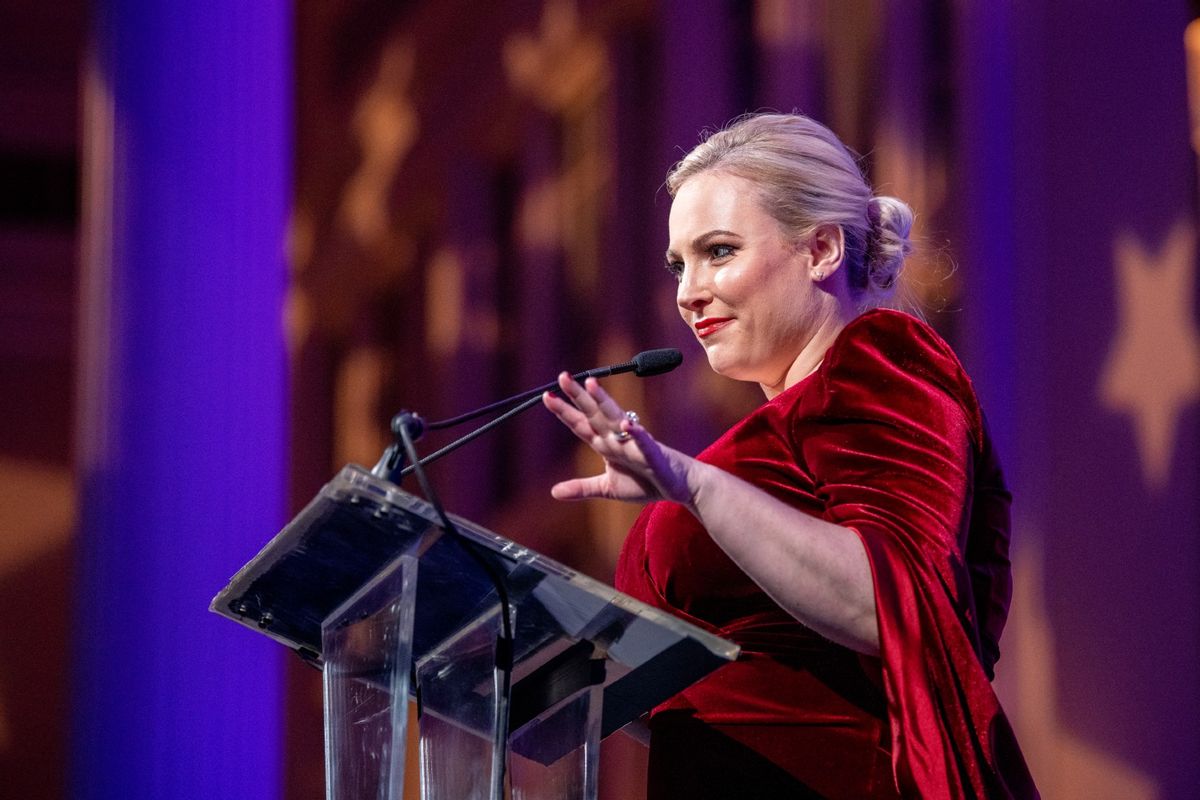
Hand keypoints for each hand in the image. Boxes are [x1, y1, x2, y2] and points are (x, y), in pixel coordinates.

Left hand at [541, 372, 697, 507]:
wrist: (679, 487)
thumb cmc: (645, 482)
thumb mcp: (607, 488)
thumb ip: (582, 488)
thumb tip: (553, 492)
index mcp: (605, 444)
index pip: (581, 424)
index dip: (564, 411)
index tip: (546, 395)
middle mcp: (617, 438)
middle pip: (594, 414)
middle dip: (579, 396)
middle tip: (562, 376)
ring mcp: (635, 443)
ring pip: (616, 419)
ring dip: (604, 402)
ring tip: (591, 384)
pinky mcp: (653, 454)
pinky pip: (643, 441)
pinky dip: (635, 433)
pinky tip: (626, 424)